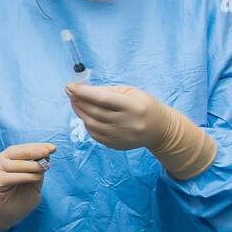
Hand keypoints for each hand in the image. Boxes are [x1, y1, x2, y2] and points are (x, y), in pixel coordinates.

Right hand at [0, 143, 55, 231]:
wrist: (6, 214)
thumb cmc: (21, 196)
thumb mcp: (34, 180)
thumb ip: (38, 169)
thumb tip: (46, 154)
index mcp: (8, 157)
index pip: (23, 148)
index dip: (38, 147)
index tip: (53, 148)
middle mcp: (0, 160)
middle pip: (18, 152)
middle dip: (35, 151)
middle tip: (49, 152)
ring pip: (17, 164)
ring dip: (34, 165)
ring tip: (44, 169)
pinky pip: (13, 177)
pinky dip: (27, 176)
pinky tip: (37, 177)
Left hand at [66, 83, 215, 178]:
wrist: (161, 129)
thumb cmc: (144, 105)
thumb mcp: (131, 92)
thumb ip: (107, 90)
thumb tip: (81, 89)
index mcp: (133, 107)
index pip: (103, 99)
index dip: (84, 92)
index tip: (70, 86)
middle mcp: (127, 123)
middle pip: (95, 112)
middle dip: (79, 101)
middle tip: (70, 93)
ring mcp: (121, 137)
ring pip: (92, 124)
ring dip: (79, 112)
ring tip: (75, 102)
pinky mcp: (116, 145)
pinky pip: (95, 135)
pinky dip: (87, 124)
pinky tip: (85, 116)